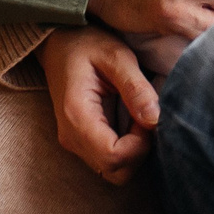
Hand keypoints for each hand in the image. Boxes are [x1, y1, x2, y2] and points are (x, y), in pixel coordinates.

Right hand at [41, 27, 158, 185]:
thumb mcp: (115, 55)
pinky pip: (109, 160)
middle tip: (145, 116)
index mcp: (76, 116)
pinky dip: (127, 147)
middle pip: (115, 171)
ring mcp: (75, 142)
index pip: (113, 157)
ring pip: (113, 170)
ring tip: (138, 116)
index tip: (148, 116)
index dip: (140, 144)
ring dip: (134, 151)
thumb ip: (135, 87)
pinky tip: (131, 119)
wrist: (58, 41)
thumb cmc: (85, 44)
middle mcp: (72, 137)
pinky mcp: (83, 140)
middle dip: (140, 151)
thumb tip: (155, 119)